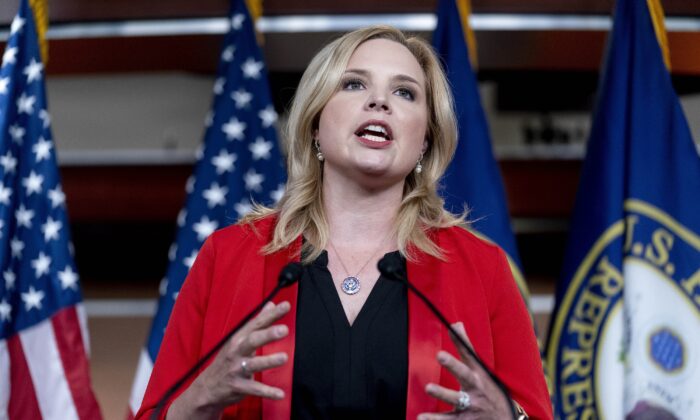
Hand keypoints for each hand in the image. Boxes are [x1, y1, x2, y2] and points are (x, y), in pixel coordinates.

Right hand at [168, 301, 290, 418]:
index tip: (286, 305)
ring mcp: (237, 369)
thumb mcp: (240, 339)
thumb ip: (257, 323)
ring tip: (284, 357)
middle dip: (268, 334)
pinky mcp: (238, 386)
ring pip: (253, 364)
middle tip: (284, 330)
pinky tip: (280, 394)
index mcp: (239, 338)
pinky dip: (267, 392)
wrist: (208, 387)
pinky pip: (254, 389)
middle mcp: (237, 352)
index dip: (271, 314)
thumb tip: (271, 304)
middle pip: (252, 340)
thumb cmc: (228, 360)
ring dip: (269, 361)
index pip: (256, 323)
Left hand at [418, 322, 511, 419]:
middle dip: (454, 365)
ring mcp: (470, 405)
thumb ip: (466, 347)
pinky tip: (421, 418)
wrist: (505, 419)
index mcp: (477, 373)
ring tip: (428, 387)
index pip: (469, 354)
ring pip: (456, 398)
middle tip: (440, 354)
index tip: (452, 328)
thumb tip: (456, 324)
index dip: (460, 341)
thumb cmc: (487, 389)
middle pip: (465, 374)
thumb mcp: (479, 369)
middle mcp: (475, 388)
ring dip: (443, 393)